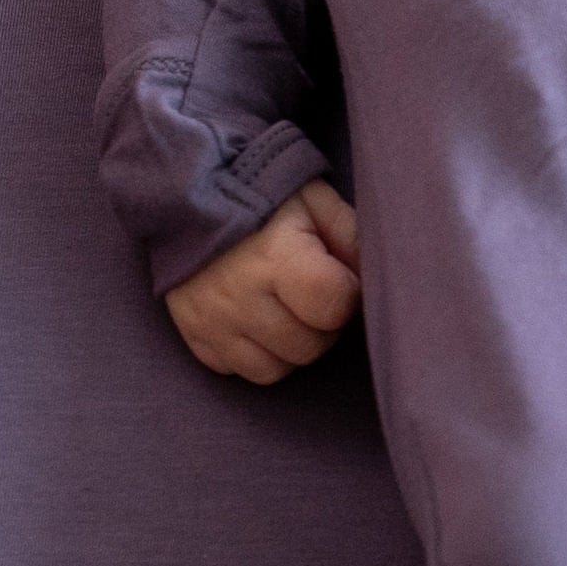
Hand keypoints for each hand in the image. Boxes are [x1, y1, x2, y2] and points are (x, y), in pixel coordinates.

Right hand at [164, 177, 361, 381]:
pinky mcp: (194, 336)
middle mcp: (239, 295)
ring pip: (275, 369)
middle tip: (311, 294)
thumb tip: (376, 283)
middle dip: (321, 325)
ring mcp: (212, 320)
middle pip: (308, 347)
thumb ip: (352, 238)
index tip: (338, 278)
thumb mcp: (315, 201)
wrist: (190, 195)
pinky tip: (257, 322)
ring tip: (285, 310)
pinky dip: (254, 353)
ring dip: (289, 346)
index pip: (332, 306)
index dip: (347, 296)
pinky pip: (239, 371)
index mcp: (274, 255)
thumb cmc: (264, 199)